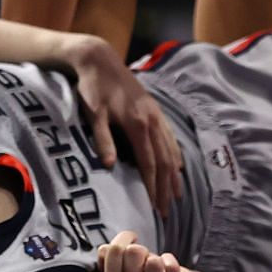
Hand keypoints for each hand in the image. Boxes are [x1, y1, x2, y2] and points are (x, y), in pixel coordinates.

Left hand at [65, 35, 184, 214]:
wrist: (100, 60)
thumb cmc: (93, 88)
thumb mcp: (93, 114)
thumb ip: (102, 139)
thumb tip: (111, 166)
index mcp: (138, 124)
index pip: (149, 163)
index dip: (153, 186)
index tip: (156, 207)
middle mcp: (152, 120)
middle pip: (164, 160)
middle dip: (166, 187)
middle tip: (168, 211)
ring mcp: (156, 114)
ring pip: (171, 149)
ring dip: (174, 174)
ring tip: (176, 194)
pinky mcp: (154, 109)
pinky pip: (170, 136)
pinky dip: (176, 154)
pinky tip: (178, 165)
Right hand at [97, 232, 190, 271]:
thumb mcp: (122, 262)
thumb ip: (110, 253)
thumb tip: (107, 249)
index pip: (114, 249)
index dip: (124, 238)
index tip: (131, 241)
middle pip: (133, 251)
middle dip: (141, 249)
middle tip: (144, 259)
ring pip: (153, 262)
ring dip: (155, 258)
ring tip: (155, 266)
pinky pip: (172, 268)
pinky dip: (170, 260)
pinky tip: (168, 268)